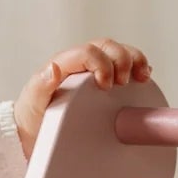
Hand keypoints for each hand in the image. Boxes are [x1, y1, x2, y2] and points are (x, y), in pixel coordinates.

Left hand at [12, 38, 151, 158]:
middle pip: (107, 46)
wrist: (35, 131)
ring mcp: (93, 70)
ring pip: (118, 52)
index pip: (88, 52)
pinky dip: (137, 68)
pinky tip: (143, 78)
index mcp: (64, 64)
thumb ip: (41, 85)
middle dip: (122, 59)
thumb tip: (53, 68)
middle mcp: (80, 63)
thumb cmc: (34, 117)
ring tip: (142, 77)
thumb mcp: (33, 103)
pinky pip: (124, 66)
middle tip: (125, 82)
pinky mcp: (104, 80)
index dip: (102, 64)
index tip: (106, 86)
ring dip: (135, 60)